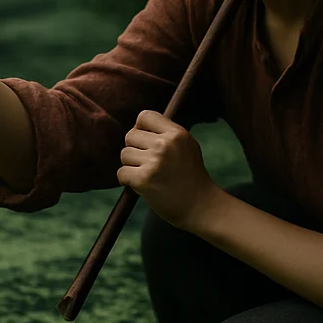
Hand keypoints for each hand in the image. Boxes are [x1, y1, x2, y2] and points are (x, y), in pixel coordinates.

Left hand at [118, 109, 223, 233]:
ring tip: (149, 175)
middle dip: (135, 149)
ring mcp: (154, 162)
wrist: (201, 206)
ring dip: (131, 166)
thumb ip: (167, 134)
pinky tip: (140, 185)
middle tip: (148, 163)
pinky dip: (127, 181)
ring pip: (124, 154)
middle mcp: (165, 144)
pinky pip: (121, 173)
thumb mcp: (188, 146)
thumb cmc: (192, 177)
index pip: (144, 116)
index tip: (145, 141)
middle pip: (130, 136)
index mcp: (177, 133)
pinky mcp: (144, 180)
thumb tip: (139, 126)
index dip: (140, 128)